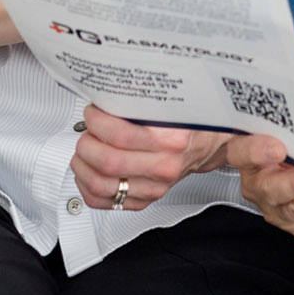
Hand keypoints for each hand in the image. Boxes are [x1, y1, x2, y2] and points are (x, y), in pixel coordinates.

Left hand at [71, 105, 231, 210]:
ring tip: (83, 151)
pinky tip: (87, 173)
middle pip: (109, 163)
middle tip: (86, 131)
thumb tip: (109, 93)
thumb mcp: (172, 106)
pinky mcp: (144, 199)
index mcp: (172, 140)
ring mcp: (154, 187)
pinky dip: (87, 188)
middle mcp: (164, 167)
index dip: (98, 122)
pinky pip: (105, 202)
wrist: (211, 144)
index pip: (122, 136)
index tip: (93, 113)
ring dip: (82, 167)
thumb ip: (142, 102)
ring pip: (102, 186)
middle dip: (87, 144)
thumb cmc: (191, 123)